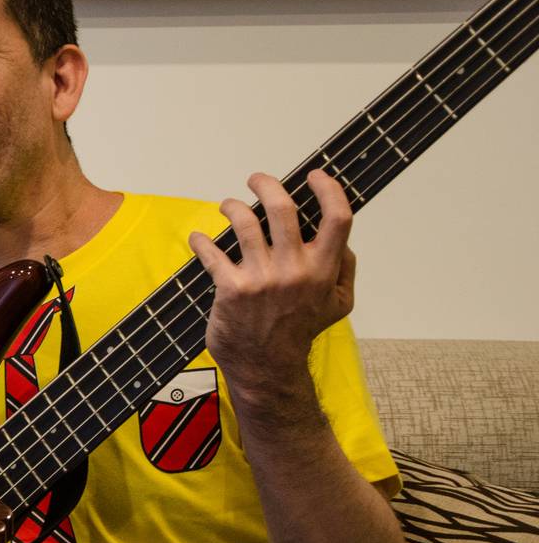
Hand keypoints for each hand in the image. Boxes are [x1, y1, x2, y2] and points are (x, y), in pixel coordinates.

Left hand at [189, 170, 356, 405]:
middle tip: (256, 180)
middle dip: (266, 185)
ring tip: (228, 205)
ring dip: (232, 206)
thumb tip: (341, 239)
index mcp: (323, 269)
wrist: (267, 366)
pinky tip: (198, 238)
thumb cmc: (301, 330)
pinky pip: (212, 253)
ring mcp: (261, 279)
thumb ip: (344, 268)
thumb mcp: (339, 303)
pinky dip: (200, 241)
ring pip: (244, 223)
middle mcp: (294, 270)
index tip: (314, 176)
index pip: (337, 218)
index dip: (328, 190)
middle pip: (282, 209)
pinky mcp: (231, 289)